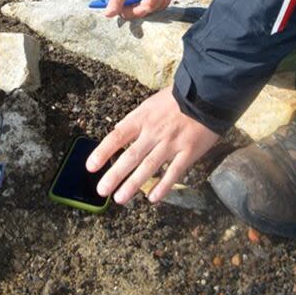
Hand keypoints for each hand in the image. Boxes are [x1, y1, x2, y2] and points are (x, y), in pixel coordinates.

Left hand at [85, 88, 219, 204]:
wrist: (205, 95)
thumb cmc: (176, 100)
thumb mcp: (150, 104)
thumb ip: (135, 120)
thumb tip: (118, 132)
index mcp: (142, 118)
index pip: (117, 136)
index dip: (102, 152)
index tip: (90, 166)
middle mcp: (154, 132)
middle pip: (130, 156)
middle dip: (114, 175)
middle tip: (102, 190)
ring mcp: (171, 144)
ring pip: (148, 167)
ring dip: (133, 185)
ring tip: (120, 198)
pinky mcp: (188, 152)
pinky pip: (173, 173)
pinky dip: (162, 186)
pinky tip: (152, 198)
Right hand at [104, 0, 172, 18]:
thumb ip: (115, 1)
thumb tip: (107, 14)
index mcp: (122, 1)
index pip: (128, 15)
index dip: (137, 11)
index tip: (144, 5)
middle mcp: (133, 3)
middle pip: (143, 13)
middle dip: (150, 2)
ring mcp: (145, 2)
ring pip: (154, 10)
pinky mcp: (156, 0)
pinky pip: (162, 6)